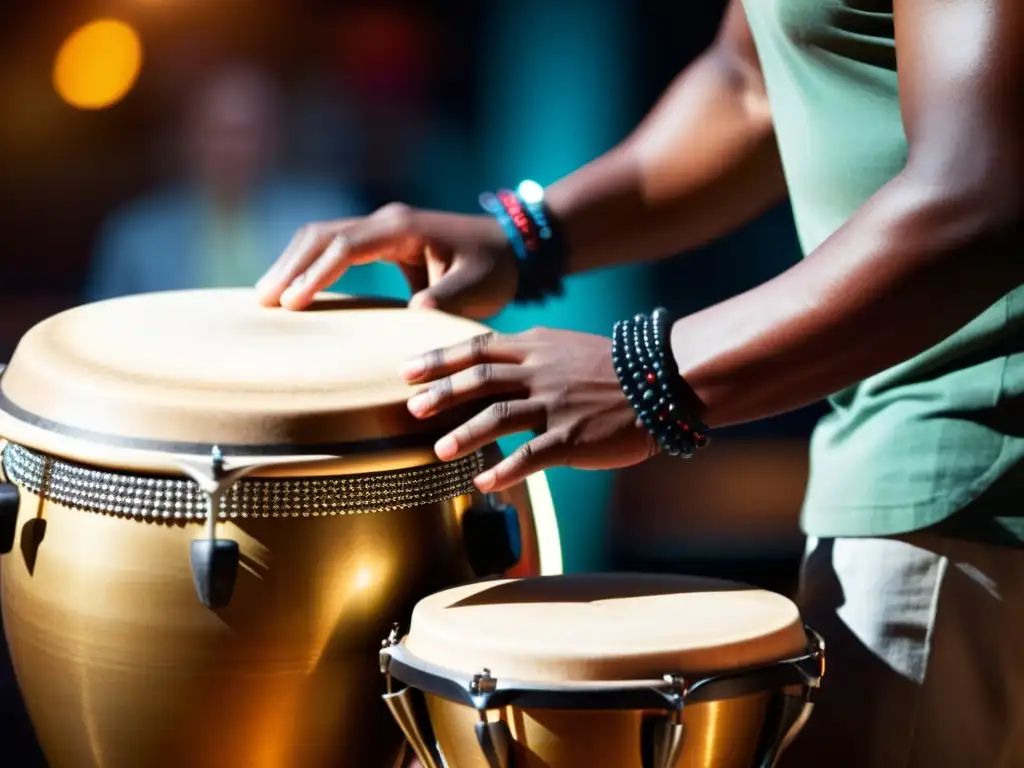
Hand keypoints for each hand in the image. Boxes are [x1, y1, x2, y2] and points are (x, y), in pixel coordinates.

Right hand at [255, 203, 518, 318]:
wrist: (511, 247)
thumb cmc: (495, 268)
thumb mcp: (477, 287)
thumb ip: (446, 298)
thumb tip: (415, 313)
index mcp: (403, 228)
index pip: (345, 246)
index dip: (316, 274)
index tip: (291, 303)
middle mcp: (385, 222)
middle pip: (321, 235)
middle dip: (290, 266)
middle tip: (261, 301)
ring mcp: (381, 228)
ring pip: (321, 237)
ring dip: (292, 264)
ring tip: (264, 297)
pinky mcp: (381, 242)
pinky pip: (334, 247)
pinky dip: (308, 264)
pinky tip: (292, 290)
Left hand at [401, 328, 657, 491]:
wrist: (664, 381)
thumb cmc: (613, 369)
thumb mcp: (565, 348)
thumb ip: (527, 355)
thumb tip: (487, 366)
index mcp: (536, 348)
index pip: (477, 349)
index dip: (439, 359)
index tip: (406, 370)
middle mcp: (541, 372)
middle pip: (480, 379)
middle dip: (442, 393)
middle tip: (412, 408)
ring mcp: (557, 404)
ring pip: (500, 415)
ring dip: (465, 433)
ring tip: (439, 451)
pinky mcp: (573, 436)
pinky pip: (532, 454)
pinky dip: (505, 469)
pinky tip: (482, 482)